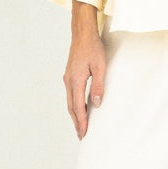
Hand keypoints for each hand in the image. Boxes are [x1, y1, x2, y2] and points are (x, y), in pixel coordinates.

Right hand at [63, 1, 105, 139]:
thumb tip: (96, 103)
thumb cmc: (92, 47)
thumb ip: (98, 86)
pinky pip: (71, 94)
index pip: (78, 107)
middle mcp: (68, 81)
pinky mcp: (70, 75)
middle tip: (81, 135)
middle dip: (76, 122)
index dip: (81, 121)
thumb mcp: (100, 66)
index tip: (84, 133)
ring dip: (75, 115)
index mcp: (75, 80)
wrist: (82, 33)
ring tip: (80, 126)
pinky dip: (74, 105)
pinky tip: (79, 108)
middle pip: (71, 107)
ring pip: (70, 101)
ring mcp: (67, 78)